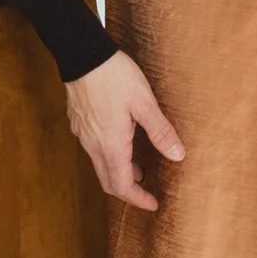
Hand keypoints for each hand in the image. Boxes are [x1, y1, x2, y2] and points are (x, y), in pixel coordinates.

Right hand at [65, 50, 184, 211]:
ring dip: (119, 171)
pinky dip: (109, 155)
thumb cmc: (114, 76)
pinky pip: (93, 148)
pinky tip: (122, 141)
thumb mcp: (144, 103)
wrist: (82, 53)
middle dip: (128, 190)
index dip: (138, 199)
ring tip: (139, 168)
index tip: (153, 204)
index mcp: (111, 144)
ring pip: (100, 164)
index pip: (122, 186)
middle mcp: (93, 144)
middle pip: (108, 180)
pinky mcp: (78, 122)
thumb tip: (178, 156)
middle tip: (147, 191)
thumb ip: (161, 131)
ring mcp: (83, 134)